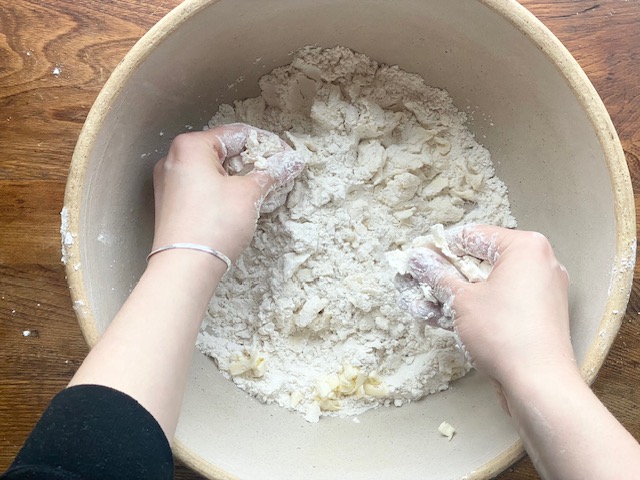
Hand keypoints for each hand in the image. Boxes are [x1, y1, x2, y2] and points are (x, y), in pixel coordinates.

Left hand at [152, 124, 304, 261]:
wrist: (185, 267)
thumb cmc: (216, 223)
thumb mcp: (248, 194)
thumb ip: (271, 173)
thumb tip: (292, 161)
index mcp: (190, 146)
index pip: (236, 134)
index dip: (267, 144)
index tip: (287, 156)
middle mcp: (174, 159)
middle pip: (222, 151)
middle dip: (252, 161)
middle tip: (276, 173)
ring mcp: (168, 182)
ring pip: (212, 170)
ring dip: (238, 177)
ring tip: (260, 189)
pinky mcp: (170, 204)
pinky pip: (201, 187)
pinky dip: (222, 190)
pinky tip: (238, 203)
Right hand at [406, 226, 574, 388]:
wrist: (539, 384)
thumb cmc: (504, 334)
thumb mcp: (460, 300)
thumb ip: (436, 275)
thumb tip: (418, 259)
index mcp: (525, 247)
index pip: (472, 236)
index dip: (440, 247)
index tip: (417, 259)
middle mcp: (537, 264)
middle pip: (479, 262)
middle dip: (444, 275)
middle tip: (417, 281)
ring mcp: (539, 293)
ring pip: (486, 286)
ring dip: (453, 295)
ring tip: (421, 302)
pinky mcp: (535, 317)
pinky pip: (498, 304)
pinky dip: (472, 309)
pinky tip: (441, 318)